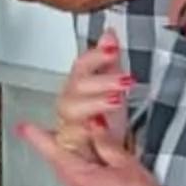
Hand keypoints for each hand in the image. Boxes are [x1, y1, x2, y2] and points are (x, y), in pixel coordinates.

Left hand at [17, 114, 164, 185]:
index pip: (54, 153)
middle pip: (67, 170)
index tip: (24, 128)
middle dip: (76, 158)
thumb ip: (106, 143)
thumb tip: (94, 127)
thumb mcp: (127, 163)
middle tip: (93, 149)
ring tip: (114, 180)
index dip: (38, 139)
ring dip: (88, 178)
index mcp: (82, 179)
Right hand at [50, 35, 134, 157]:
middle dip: (102, 80)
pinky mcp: (64, 144)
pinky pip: (62, 136)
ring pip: (71, 108)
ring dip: (95, 102)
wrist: (101, 151)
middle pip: (77, 84)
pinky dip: (60, 132)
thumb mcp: (112, 86)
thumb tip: (109, 33)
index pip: (82, 65)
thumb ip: (108, 61)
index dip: (96, 56)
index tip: (113, 50)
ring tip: (117, 99)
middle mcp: (69, 101)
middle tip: (125, 80)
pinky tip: (88, 126)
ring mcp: (65, 123)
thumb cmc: (104, 118)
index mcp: (78, 85)